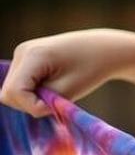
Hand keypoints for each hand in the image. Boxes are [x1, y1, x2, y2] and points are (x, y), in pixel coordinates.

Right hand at [0, 28, 134, 116]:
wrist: (104, 49)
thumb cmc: (92, 69)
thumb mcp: (69, 90)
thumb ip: (43, 101)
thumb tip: (19, 105)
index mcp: (33, 55)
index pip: (14, 91)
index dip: (32, 106)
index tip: (56, 105)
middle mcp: (22, 51)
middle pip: (8, 92)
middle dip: (30, 103)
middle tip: (58, 100)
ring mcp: (22, 53)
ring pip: (11, 90)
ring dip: (32, 99)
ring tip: (57, 93)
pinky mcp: (26, 58)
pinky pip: (20, 84)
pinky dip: (33, 92)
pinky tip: (51, 88)